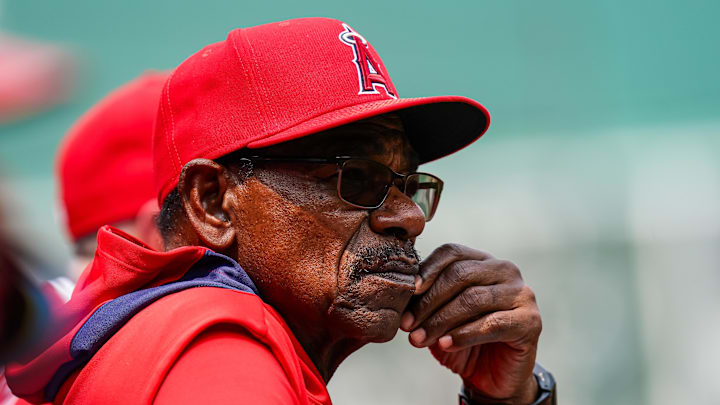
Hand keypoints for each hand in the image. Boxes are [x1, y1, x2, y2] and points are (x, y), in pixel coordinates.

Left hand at [400, 244, 541, 403]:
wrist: (491, 377)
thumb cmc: (461, 339)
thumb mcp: (438, 315)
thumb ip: (425, 297)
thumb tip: (400, 288)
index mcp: (482, 261)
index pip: (452, 252)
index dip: (427, 270)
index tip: (408, 291)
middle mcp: (505, 270)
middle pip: (460, 274)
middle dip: (429, 300)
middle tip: (407, 324)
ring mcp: (522, 294)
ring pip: (473, 299)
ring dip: (440, 320)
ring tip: (419, 339)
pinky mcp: (530, 321)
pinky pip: (491, 323)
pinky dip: (463, 335)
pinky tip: (445, 344)